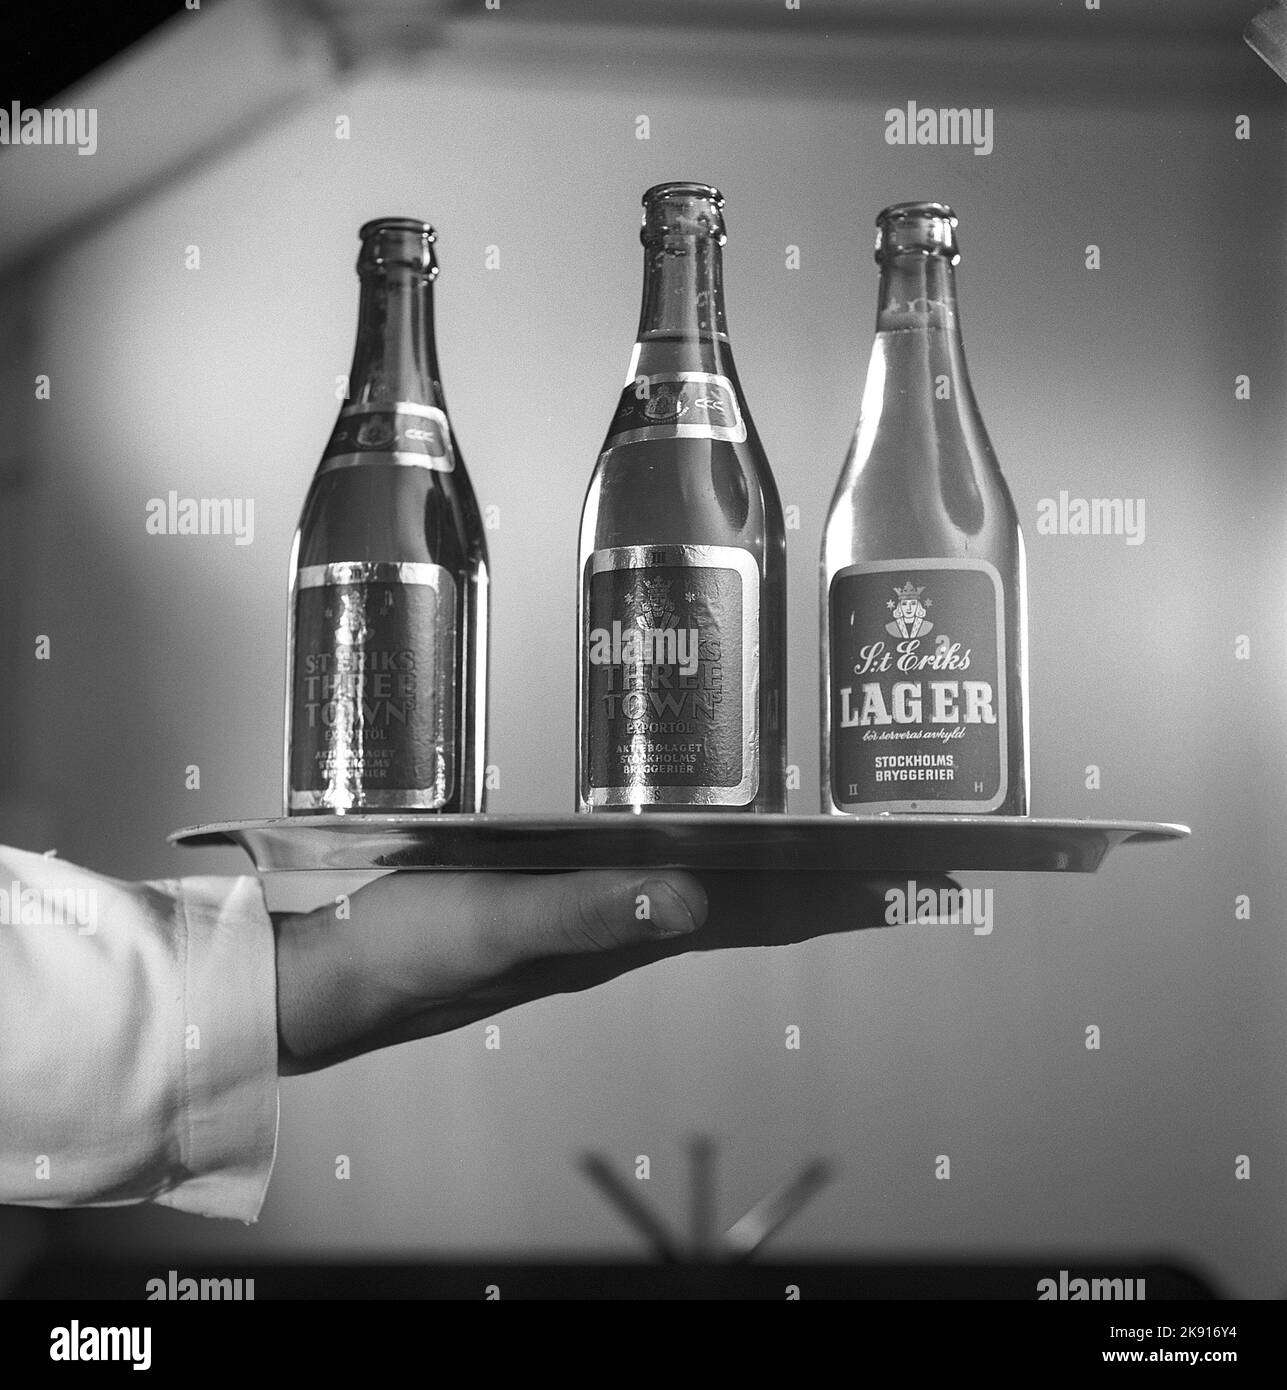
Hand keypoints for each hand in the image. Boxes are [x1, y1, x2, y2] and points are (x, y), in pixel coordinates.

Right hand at [274, 868, 951, 1072]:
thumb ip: (586, 912)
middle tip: (907, 861)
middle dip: (833, 886)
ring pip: (715, 891)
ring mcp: (595, 916)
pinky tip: (705, 843)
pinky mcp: (558, 896)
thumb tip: (689, 899)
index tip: (913, 881)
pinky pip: (657, 873)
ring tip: (838, 852)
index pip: (759, 915)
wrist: (335, 974)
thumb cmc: (407, 952)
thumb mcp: (494, 924)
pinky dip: (707, 858)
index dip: (838, 900)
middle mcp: (625, 930)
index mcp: (625, 936)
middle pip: (755, 906)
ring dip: (782, 875)